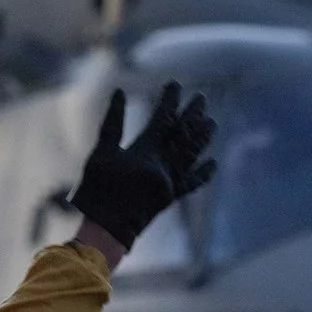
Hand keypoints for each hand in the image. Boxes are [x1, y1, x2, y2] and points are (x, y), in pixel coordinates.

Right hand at [67, 83, 216, 248]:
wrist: (105, 227)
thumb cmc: (97, 188)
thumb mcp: (101, 152)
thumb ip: (112, 122)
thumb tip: (120, 92)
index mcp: (145, 152)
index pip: (163, 119)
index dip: (170, 100)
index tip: (175, 84)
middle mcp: (163, 165)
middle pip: (183, 134)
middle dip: (193, 114)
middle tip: (202, 97)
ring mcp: (169, 181)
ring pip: (192, 155)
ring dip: (203, 137)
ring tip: (212, 122)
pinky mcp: (170, 197)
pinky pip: (191, 184)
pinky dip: (203, 174)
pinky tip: (213, 163)